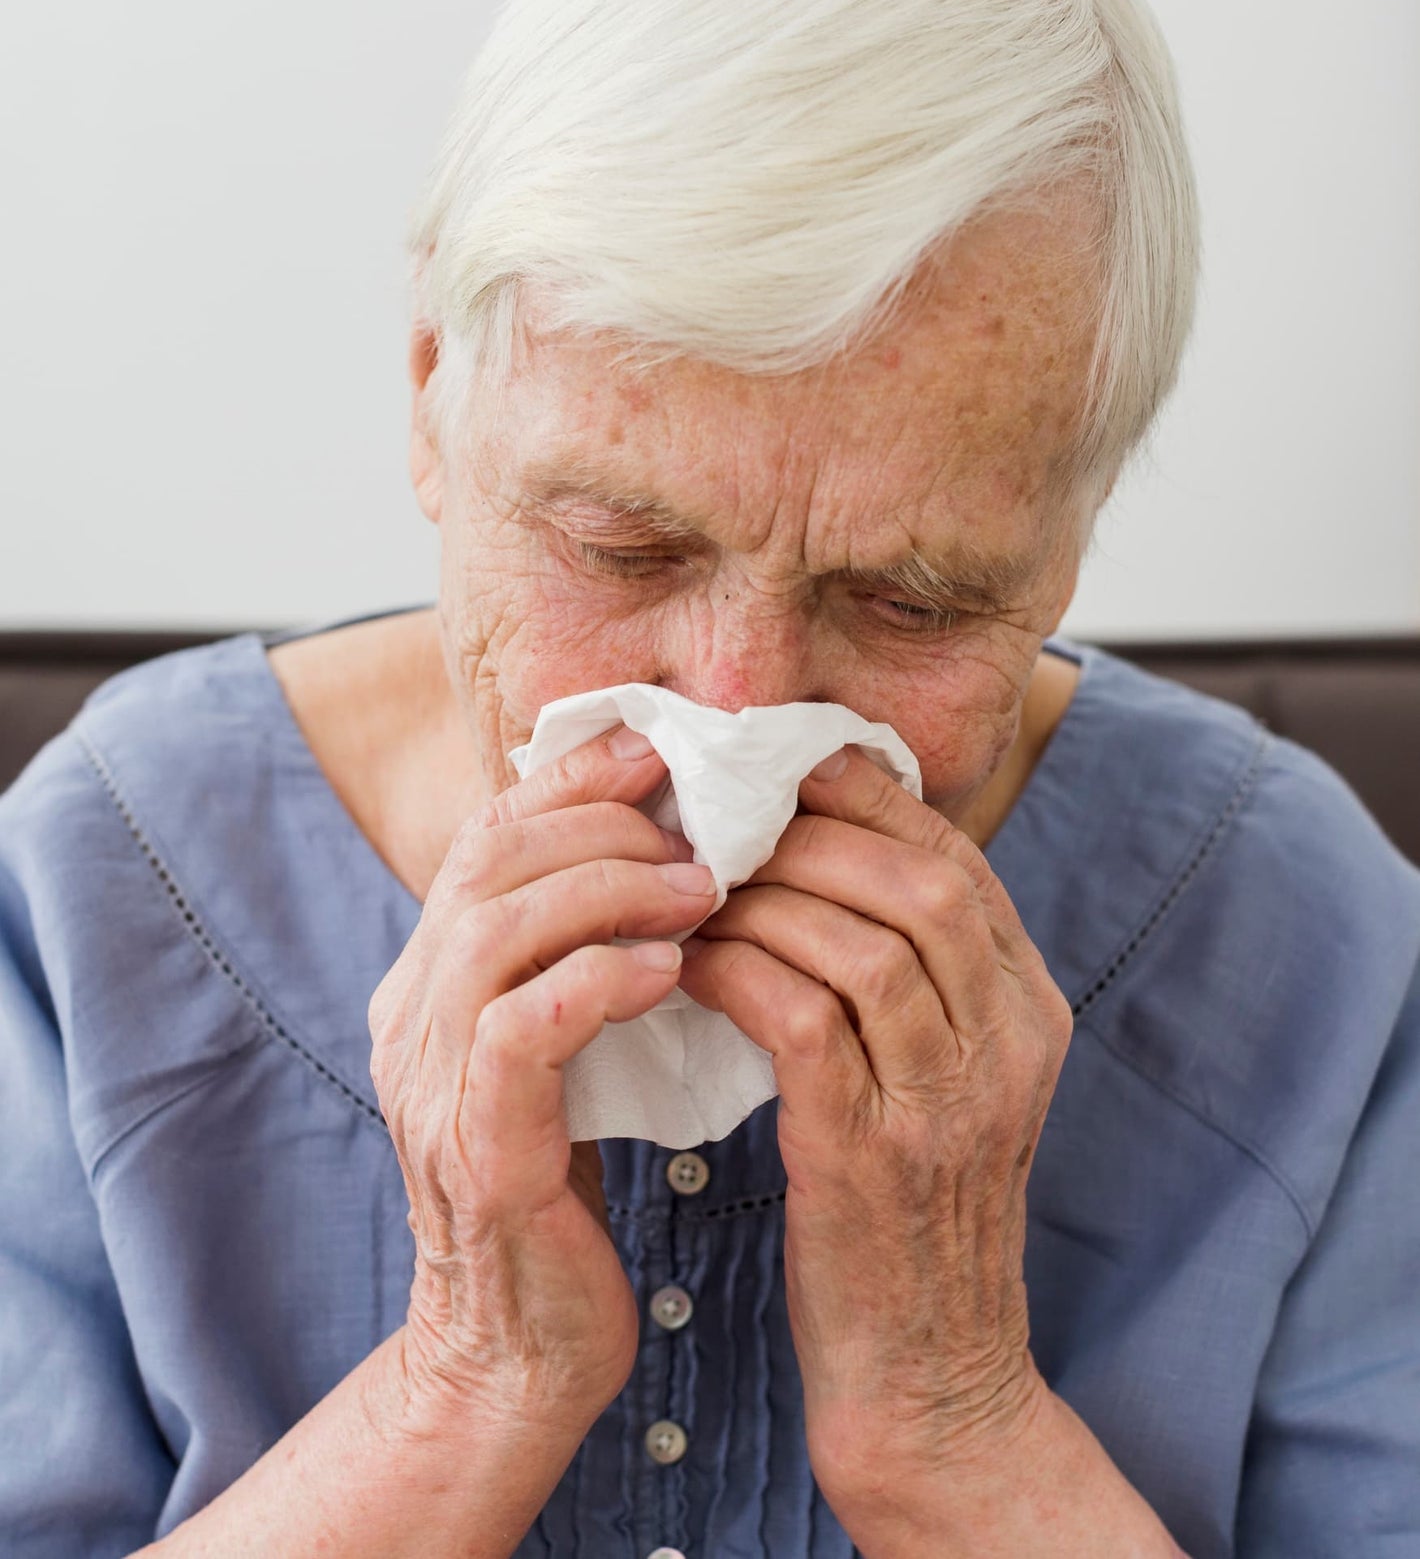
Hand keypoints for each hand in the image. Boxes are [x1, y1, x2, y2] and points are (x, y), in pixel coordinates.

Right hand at [366, 726, 716, 1425]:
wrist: (519, 1346)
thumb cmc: (566, 1185)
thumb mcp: (567, 1046)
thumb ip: (581, 955)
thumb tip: (670, 853)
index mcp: (434, 978)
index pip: (489, 835)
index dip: (573, 780)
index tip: (662, 750)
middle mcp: (412, 1014)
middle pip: (488, 861)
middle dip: (602, 824)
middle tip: (702, 831)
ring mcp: (430, 1079)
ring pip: (496, 927)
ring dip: (608, 890)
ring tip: (702, 890)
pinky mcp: (473, 1145)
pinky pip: (521, 1027)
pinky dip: (598, 979)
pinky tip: (670, 971)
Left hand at [674, 743, 1072, 1499]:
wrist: (931, 1384)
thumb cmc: (908, 1217)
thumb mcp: (942, 1084)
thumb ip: (910, 981)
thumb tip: (817, 866)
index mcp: (1029, 1011)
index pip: (955, 859)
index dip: (866, 799)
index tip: (782, 768)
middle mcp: (1008, 1042)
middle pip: (916, 879)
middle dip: (808, 832)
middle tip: (716, 819)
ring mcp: (949, 1100)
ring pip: (860, 937)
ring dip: (760, 897)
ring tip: (686, 890)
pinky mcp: (875, 1155)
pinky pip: (800, 1016)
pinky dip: (736, 970)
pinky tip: (684, 964)